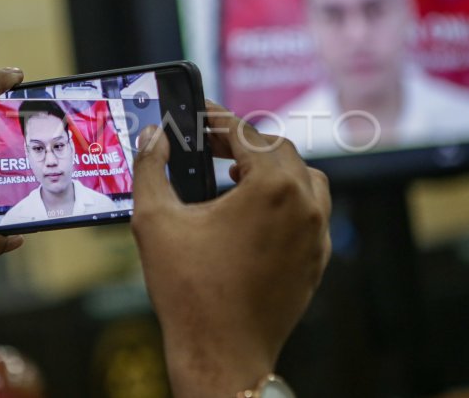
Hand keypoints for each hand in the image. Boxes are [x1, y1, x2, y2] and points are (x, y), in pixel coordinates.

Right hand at [130, 102, 330, 397]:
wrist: (221, 355)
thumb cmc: (189, 291)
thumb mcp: (155, 221)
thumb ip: (151, 167)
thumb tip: (154, 137)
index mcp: (272, 188)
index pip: (245, 133)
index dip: (217, 118)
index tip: (199, 113)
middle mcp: (305, 205)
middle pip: (277, 150)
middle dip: (242, 142)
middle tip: (208, 144)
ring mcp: (316, 234)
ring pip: (303, 178)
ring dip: (271, 168)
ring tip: (234, 175)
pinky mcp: (317, 259)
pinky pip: (310, 212)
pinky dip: (286, 199)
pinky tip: (254, 213)